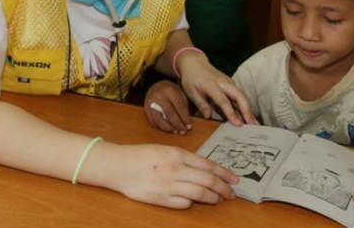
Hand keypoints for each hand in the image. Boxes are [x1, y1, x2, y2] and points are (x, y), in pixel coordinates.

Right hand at [104, 142, 237, 208]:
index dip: (224, 173)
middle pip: (208, 181)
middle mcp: (175, 169)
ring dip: (212, 198)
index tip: (234, 179)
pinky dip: (191, 203)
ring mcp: (168, 185)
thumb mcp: (165, 149)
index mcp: (178, 154)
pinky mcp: (160, 199)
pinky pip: (183, 203)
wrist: (119, 166)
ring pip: (199, 194)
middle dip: (223, 188)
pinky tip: (195, 202)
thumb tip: (205, 169)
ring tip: (218, 200)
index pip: (208, 165)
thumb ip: (184, 158)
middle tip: (231, 193)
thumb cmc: (141, 155)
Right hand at [144, 80, 191, 133]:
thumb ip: (183, 106)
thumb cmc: (171, 91)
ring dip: (168, 128)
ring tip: (175, 131)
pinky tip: (168, 129)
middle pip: (169, 113)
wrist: (156, 86)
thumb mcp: (180, 94)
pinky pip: (152, 121)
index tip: (189, 126)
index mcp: (170, 90)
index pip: (179, 106)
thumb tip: (187, 122)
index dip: (185, 117)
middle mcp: (159, 96)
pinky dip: (160, 127)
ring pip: (159, 119)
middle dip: (177, 124)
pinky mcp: (146, 109)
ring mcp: (151, 103)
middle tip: (183, 131)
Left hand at [177, 52, 257, 125]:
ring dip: (248, 109)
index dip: (231, 113)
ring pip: (242, 96)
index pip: (223, 101)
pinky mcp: (231, 84)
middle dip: (247, 110)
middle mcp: (223, 83)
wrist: (195, 63)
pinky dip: (245, 106)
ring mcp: (229, 83)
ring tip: (254, 124)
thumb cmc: (192, 79)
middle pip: (239, 96)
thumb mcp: (191, 92)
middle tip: (252, 124)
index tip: (238, 123)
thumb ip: (201, 104)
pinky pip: (240, 96)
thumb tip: (208, 116)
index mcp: (211, 85)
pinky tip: (249, 116)